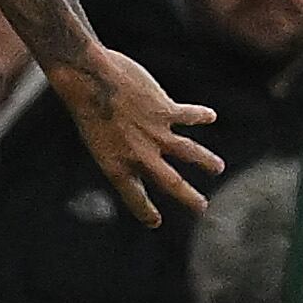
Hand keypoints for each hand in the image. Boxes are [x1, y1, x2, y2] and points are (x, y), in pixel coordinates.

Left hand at [46, 44, 221, 226]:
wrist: (88, 80)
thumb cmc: (85, 105)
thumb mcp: (95, 137)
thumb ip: (119, 147)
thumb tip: (137, 148)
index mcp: (116, 166)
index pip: (134, 196)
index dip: (144, 211)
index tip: (154, 222)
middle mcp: (139, 155)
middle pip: (170, 183)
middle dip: (188, 197)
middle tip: (202, 207)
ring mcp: (155, 134)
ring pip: (189, 152)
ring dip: (206, 161)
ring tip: (218, 167)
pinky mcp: (164, 110)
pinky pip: (189, 115)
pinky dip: (201, 115)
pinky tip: (210, 116)